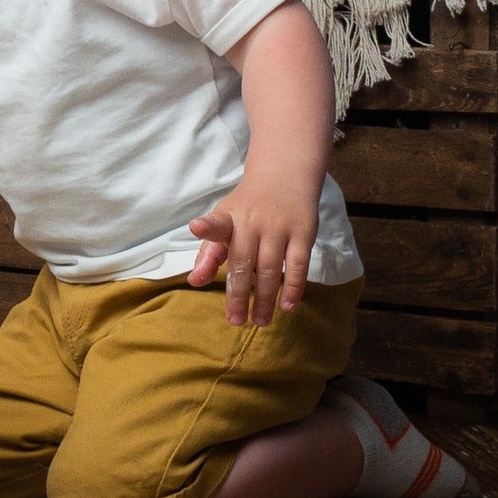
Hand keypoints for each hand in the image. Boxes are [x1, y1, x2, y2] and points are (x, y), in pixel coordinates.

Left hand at [187, 173, 316, 325]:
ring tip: (261, 321)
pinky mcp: (303, 232)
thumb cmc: (247, 207)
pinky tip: (287, 306)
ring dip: (266, 298)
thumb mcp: (224, 221)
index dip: (206, 227)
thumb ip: (209, 253)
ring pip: (271, 268)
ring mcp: (279, 227)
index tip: (196, 227)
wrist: (283, 176)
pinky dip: (294, 287)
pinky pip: (298, 264)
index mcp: (229, 218)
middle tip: (236, 320)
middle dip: (239, 294)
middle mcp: (252, 222)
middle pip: (244, 262)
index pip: (216, 222)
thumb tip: (194, 282)